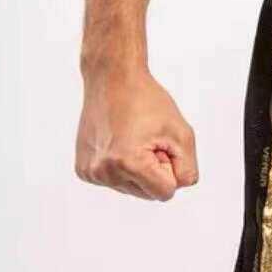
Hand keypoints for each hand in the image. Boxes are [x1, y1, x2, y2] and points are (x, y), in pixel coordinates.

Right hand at [75, 69, 197, 200]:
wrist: (111, 77)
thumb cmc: (149, 102)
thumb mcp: (183, 136)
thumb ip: (187, 172)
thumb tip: (172, 189)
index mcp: (127, 163)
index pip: (166, 193)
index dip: (169, 167)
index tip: (157, 143)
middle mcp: (104, 172)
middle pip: (149, 194)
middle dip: (154, 170)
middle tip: (143, 138)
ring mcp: (91, 173)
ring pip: (134, 190)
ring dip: (139, 169)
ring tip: (129, 139)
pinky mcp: (83, 170)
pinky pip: (118, 182)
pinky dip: (123, 167)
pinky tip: (117, 143)